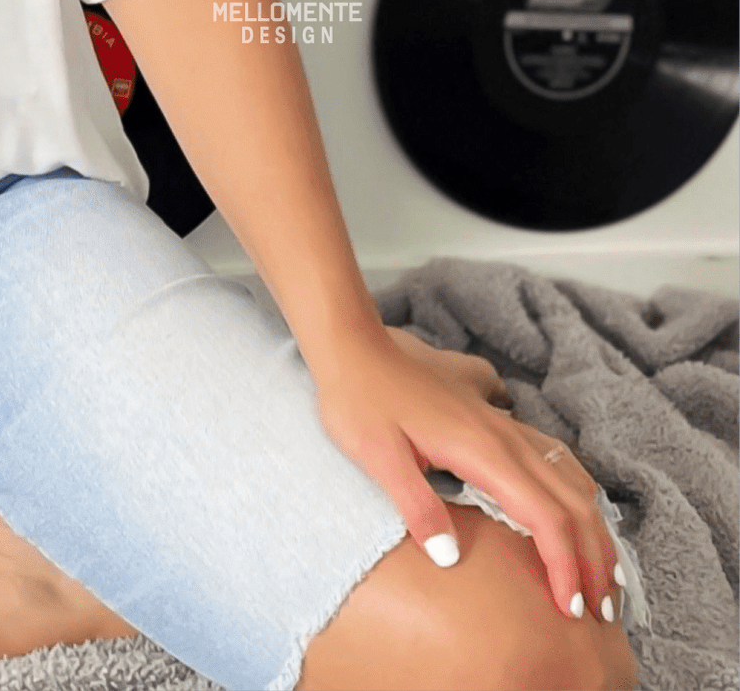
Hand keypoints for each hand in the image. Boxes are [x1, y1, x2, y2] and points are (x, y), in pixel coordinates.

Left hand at [310, 325, 619, 624]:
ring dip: (592, 527)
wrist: (352, 342)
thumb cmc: (358, 399)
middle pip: (574, 504)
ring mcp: (503, 425)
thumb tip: (450, 557)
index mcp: (483, 452)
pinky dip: (575, 494)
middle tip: (601, 610)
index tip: (572, 611)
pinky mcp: (492, 418)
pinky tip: (571, 510)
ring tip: (599, 571)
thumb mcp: (376, 457)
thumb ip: (416, 506)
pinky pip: (554, 458)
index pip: (546, 520)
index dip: (566, 567)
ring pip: (571, 478)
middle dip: (594, 558)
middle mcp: (506, 438)